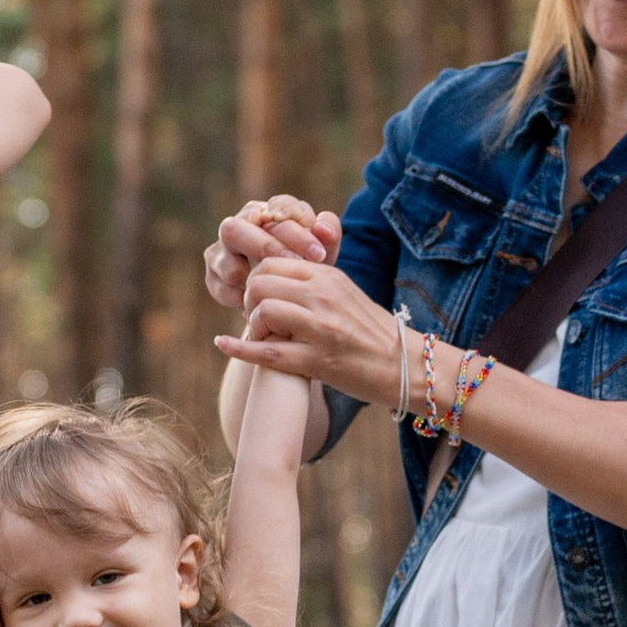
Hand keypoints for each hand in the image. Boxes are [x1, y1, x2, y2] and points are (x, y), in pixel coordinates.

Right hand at [204, 192, 338, 314]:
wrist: (291, 297)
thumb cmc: (308, 266)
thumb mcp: (324, 252)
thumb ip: (328, 237)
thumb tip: (323, 228)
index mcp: (268, 210)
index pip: (275, 211)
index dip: (297, 233)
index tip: (319, 254)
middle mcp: (240, 223)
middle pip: (237, 228)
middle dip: (267, 248)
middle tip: (294, 267)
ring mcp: (221, 249)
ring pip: (225, 260)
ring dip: (251, 277)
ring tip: (276, 290)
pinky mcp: (213, 274)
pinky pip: (220, 285)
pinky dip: (240, 297)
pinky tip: (261, 304)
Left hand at [217, 251, 403, 406]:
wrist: (403, 365)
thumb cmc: (369, 330)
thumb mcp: (345, 291)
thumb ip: (314, 278)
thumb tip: (278, 265)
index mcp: (328, 276)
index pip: (273, 261)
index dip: (256, 277)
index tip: (260, 295)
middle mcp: (323, 297)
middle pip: (261, 282)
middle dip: (248, 299)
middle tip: (255, 315)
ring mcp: (320, 329)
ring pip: (264, 311)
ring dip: (252, 324)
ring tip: (260, 334)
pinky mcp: (316, 361)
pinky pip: (267, 352)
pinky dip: (239, 348)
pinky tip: (223, 343)